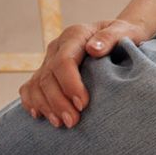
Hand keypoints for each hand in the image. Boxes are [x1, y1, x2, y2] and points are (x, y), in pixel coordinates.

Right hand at [18, 18, 147, 128]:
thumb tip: (94, 49)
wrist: (119, 35)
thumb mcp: (125, 31)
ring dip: (46, 106)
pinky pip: (30, 86)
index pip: (64, 61)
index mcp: (75, 35)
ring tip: (60, 123)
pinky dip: (31, 101)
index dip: (70, 84)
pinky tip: (39, 115)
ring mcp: (49, 59)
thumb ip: (110, 37)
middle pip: (48, 76)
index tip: (83, 104)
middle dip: (58, 102)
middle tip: (72, 122)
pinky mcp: (46, 71)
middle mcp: (58, 47)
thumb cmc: (125, 35)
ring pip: (37, 84)